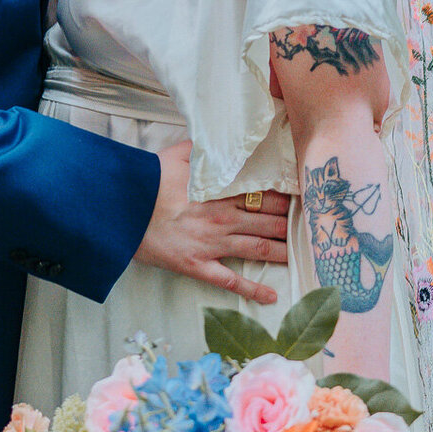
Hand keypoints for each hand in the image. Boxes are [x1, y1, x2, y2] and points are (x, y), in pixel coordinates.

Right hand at [134, 141, 291, 306]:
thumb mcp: (178, 153)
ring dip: (282, 251)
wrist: (122, 210)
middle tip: (310, 224)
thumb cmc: (149, 180)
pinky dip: (253, 289)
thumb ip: (205, 147)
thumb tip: (223, 135)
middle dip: (291, 222)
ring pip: (259, 248)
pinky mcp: (199, 266)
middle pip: (269, 220)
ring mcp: (213, 244)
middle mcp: (224, 218)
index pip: (265, 193)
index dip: (287, 195)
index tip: (303, 195)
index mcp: (221, 191)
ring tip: (301, 253)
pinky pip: (231, 280)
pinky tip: (271, 295)